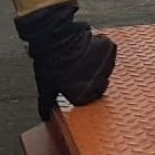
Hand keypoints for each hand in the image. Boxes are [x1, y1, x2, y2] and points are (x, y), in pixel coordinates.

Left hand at [16, 3, 117, 120]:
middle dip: (94, 78)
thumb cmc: (50, 63)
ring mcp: (106, 65)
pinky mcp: (110, 49)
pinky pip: (109, 52)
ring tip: (84, 57)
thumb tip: (44, 117)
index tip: (79, 83)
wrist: (56, 38)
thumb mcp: (46, 86)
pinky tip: (90, 48)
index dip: (85, 90)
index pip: (92, 97)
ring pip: (107, 68)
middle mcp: (99, 82)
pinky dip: (102, 50)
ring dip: (99, 64)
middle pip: (102, 84)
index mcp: (84, 95)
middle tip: (82, 69)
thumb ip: (47, 103)